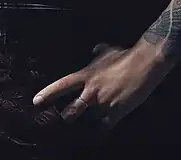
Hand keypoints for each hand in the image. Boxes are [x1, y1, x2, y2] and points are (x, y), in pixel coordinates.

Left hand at [33, 41, 174, 130]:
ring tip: (86, 127)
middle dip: (67, 117)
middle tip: (65, 120)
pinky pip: (104, 127)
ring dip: (89, 123)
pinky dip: (102, 129)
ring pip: (88, 121)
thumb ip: (98, 52)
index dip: (48, 94)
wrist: (144, 64)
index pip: (62, 85)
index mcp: (86, 76)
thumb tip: (94, 49)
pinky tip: (101, 131)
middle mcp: (91, 91)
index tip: (36, 102)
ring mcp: (103, 103)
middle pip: (71, 111)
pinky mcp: (116, 113)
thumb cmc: (126, 56)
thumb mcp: (108, 52)